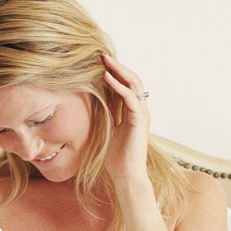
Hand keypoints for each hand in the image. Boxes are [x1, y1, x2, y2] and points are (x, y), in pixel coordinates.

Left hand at [102, 54, 151, 183]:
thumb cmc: (115, 158)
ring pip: (134, 84)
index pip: (125, 86)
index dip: (115, 73)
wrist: (125, 175)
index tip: (99, 63)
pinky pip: (130, 98)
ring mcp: (142, 114)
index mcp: (131, 112)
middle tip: (102, 55)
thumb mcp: (104, 131)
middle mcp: (139, 110)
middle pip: (132, 80)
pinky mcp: (140, 120)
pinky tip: (107, 78)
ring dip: (119, 70)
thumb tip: (89, 102)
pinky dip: (119, 86)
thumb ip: (103, 115)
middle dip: (118, 66)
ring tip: (105, 60)